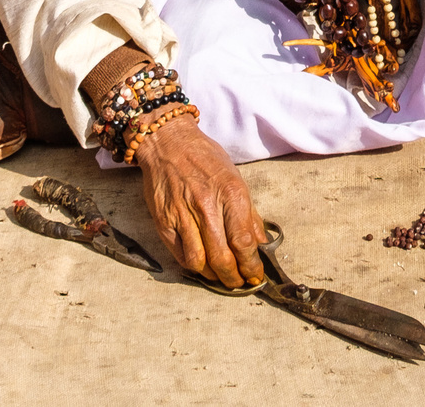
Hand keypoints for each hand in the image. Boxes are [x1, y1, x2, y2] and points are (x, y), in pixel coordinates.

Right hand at [132, 114, 267, 288]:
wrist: (168, 142)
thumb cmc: (204, 158)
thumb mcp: (235, 178)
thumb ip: (249, 213)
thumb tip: (261, 242)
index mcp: (231, 194)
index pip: (244, 242)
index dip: (252, 266)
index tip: (255, 275)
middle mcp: (207, 206)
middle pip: (222, 258)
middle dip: (234, 278)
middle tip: (239, 283)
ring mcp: (183, 215)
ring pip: (200, 262)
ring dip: (213, 276)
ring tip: (221, 277)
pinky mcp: (163, 222)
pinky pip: (180, 254)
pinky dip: (193, 266)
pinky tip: (202, 264)